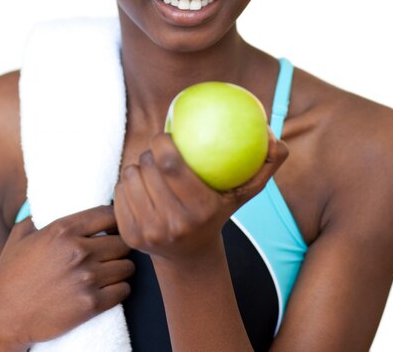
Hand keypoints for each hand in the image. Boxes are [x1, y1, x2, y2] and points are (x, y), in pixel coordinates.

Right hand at [0, 205, 134, 350]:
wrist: (1, 318)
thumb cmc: (10, 274)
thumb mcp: (21, 235)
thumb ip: (39, 213)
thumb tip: (48, 196)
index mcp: (64, 230)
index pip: (109, 214)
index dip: (115, 220)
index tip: (113, 227)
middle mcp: (78, 251)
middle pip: (123, 242)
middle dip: (120, 247)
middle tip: (113, 253)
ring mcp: (86, 278)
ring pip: (127, 266)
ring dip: (122, 268)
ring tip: (112, 271)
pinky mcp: (90, 305)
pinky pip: (123, 290)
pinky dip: (120, 289)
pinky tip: (111, 288)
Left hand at [114, 127, 287, 262]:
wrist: (190, 257)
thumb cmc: (220, 210)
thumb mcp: (247, 191)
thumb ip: (267, 163)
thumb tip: (273, 135)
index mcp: (200, 210)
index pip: (170, 164)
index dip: (162, 142)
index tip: (165, 135)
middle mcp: (173, 224)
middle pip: (148, 168)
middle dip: (150, 152)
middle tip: (158, 151)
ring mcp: (149, 232)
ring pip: (130, 177)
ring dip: (138, 166)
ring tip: (151, 168)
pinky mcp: (130, 236)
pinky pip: (119, 192)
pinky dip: (128, 183)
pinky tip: (141, 185)